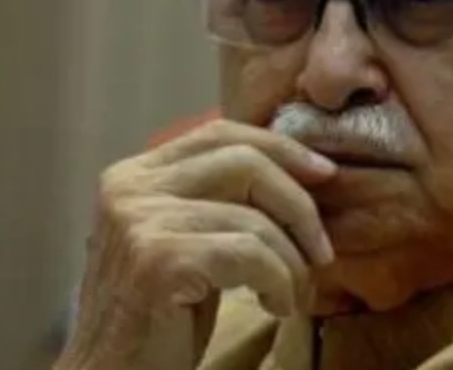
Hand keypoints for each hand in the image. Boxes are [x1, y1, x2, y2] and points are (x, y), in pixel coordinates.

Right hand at [56, 119, 336, 369]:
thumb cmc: (157, 320)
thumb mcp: (186, 244)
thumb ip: (218, 201)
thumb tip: (299, 170)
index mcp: (133, 175)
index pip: (218, 133)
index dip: (279, 147)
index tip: (323, 173)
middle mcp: (129, 187)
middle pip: (243, 160)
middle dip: (298, 203)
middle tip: (321, 251)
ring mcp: (139, 221)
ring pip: (254, 216)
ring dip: (291, 261)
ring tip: (291, 294)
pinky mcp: (158, 260)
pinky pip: (250, 253)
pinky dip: (278, 281)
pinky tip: (275, 307)